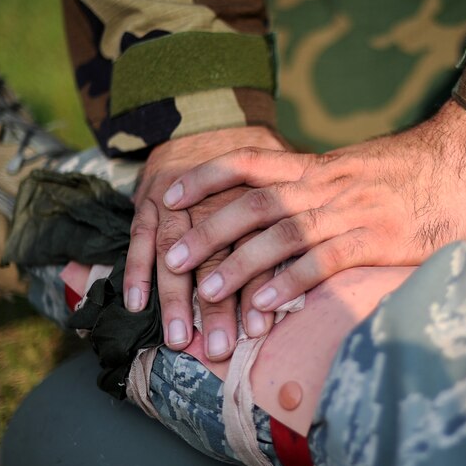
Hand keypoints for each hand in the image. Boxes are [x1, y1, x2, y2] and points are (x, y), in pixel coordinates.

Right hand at [123, 126, 283, 359]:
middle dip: (217, 306)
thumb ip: (298, 217)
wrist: (208, 117)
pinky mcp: (150, 197)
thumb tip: (328, 260)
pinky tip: (137, 304)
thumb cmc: (258, 159)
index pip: (258, 249)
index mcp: (256, 196)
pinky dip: (136, 269)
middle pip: (218, 256)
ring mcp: (179, 199)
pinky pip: (140, 235)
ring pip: (176, 251)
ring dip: (175, 298)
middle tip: (220, 348)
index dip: (259, 289)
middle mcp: (216, 199)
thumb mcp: (287, 176)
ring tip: (179, 339)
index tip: (260, 331)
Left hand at [161, 99, 465, 332]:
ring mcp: (352, 211)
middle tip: (170, 257)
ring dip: (240, 261)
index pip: (251, 162)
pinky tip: (266, 303)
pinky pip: (326, 259)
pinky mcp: (379, 238)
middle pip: (255, 203)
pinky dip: (292, 280)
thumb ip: (329, 187)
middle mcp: (328, 185)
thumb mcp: (364, 168)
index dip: (207, 177)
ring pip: (283, 233)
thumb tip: (300, 209)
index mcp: (321, 166)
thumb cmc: (419, 167)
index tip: (170, 193)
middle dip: (208, 229)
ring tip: (205, 288)